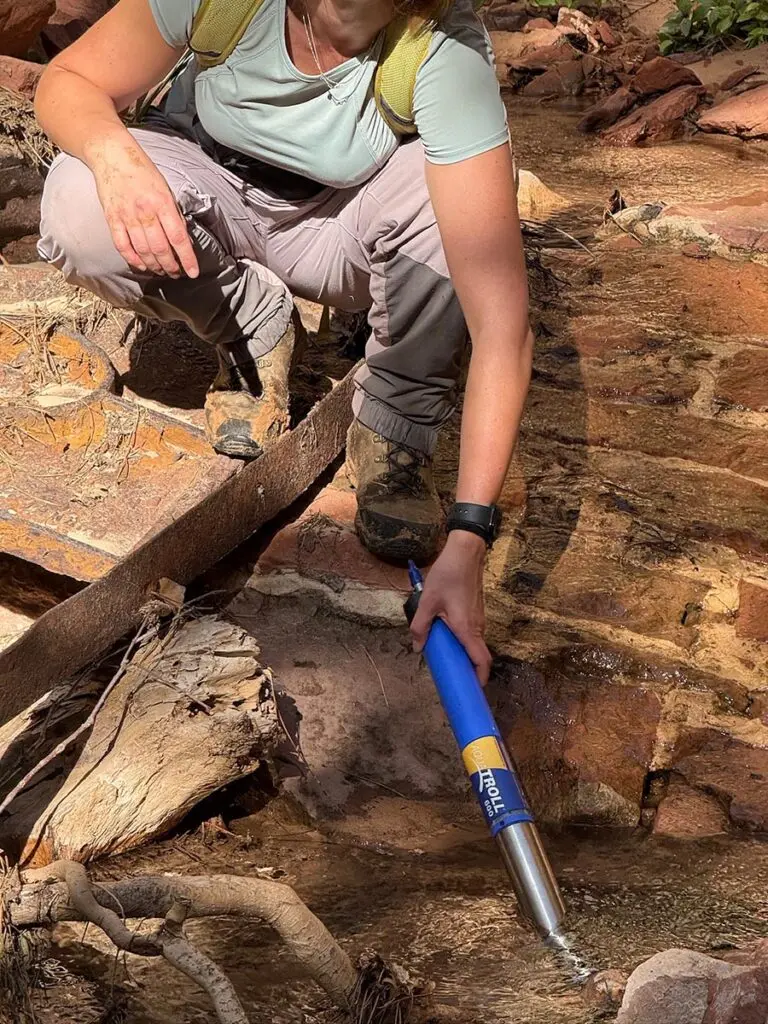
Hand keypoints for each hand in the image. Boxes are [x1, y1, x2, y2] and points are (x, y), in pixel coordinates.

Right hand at [86, 130, 198, 278]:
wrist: (112, 154)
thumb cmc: (142, 170)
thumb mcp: (165, 188)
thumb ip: (173, 213)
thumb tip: (182, 239)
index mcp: (162, 202)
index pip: (178, 238)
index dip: (187, 258)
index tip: (193, 272)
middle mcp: (145, 212)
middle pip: (160, 249)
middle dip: (171, 266)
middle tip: (176, 273)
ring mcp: (127, 216)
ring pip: (143, 251)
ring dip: (155, 265)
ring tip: (162, 271)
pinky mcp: (112, 218)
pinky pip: (123, 246)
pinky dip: (133, 259)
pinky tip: (141, 265)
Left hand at [409, 531, 491, 683]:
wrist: (465, 552)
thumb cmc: (447, 576)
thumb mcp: (427, 601)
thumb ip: (420, 626)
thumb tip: (417, 647)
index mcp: (466, 629)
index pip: (481, 660)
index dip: (479, 678)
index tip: (472, 690)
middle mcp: (477, 626)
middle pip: (477, 655)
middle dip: (467, 669)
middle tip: (451, 677)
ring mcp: (479, 619)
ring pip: (474, 643)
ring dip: (463, 654)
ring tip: (445, 658)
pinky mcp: (476, 611)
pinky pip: (472, 633)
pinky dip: (463, 641)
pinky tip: (447, 637)